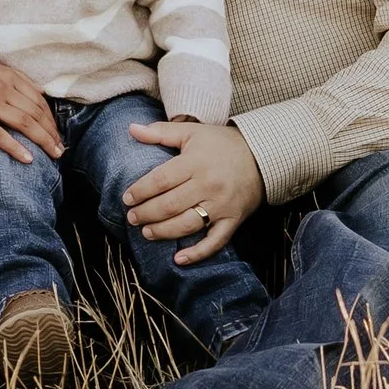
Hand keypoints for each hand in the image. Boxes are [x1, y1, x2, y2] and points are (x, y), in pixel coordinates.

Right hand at [0, 55, 60, 175]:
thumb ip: (15, 77)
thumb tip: (40, 89)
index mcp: (7, 76)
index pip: (38, 98)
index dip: (51, 117)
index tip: (57, 131)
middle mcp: (2, 88)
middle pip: (36, 112)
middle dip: (52, 132)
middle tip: (61, 147)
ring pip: (25, 124)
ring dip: (43, 140)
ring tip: (54, 154)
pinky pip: (1, 136)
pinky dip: (17, 148)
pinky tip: (29, 158)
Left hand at [123, 120, 265, 265]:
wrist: (262, 156)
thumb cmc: (221, 144)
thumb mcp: (192, 132)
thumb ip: (160, 132)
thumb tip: (131, 128)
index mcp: (196, 163)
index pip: (161, 180)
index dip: (141, 191)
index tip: (127, 198)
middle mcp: (208, 185)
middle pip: (171, 205)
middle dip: (147, 213)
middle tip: (132, 217)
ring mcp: (222, 205)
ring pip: (188, 224)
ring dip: (164, 232)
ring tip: (146, 232)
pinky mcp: (233, 220)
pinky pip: (215, 241)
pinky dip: (198, 253)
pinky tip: (179, 259)